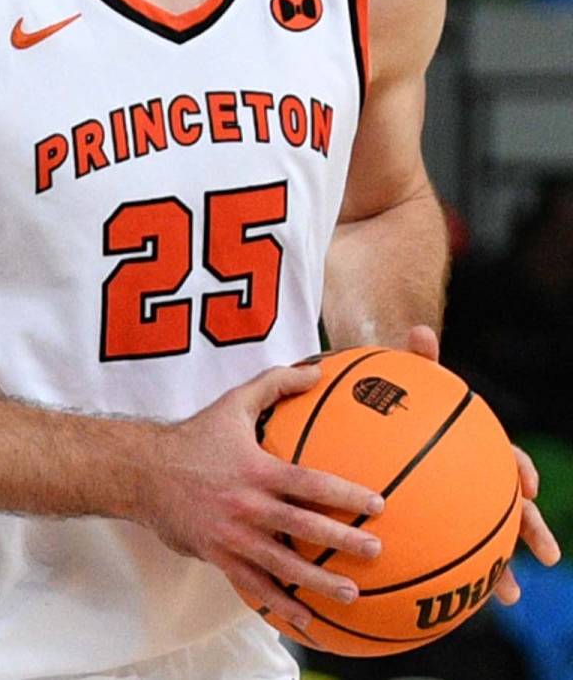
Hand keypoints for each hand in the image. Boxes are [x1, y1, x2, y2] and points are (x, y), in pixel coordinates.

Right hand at [141, 364, 384, 631]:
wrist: (144, 471)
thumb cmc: (195, 436)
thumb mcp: (234, 403)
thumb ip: (275, 384)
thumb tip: (316, 370)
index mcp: (256, 469)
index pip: (309, 484)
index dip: (345, 495)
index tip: (376, 505)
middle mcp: (248, 505)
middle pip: (303, 527)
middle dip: (342, 541)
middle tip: (374, 552)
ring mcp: (233, 536)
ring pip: (282, 565)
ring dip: (318, 583)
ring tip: (350, 594)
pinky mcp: (219, 556)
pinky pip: (254, 585)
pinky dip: (280, 603)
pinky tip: (305, 619)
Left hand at [402, 325, 562, 602]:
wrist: (384, 415)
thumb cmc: (401, 396)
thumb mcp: (407, 377)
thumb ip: (416, 360)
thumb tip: (420, 331)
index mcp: (477, 446)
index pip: (508, 457)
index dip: (521, 470)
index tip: (528, 485)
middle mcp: (477, 476)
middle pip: (513, 505)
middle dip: (531, 529)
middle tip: (545, 555)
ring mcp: (461, 501)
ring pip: (489, 537)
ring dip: (501, 566)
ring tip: (507, 596)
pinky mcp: (437, 521)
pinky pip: (446, 550)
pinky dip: (450, 574)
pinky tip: (442, 599)